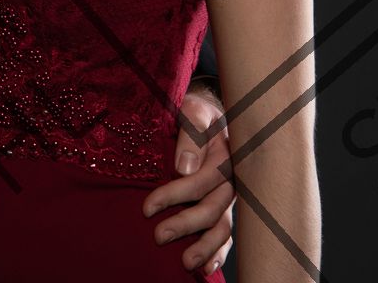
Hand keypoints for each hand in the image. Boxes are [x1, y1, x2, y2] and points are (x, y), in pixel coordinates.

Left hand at [142, 81, 233, 275]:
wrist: (211, 114)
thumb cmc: (199, 113)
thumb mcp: (194, 111)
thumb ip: (190, 134)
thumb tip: (183, 167)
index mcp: (226, 156)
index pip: (201, 181)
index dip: (174, 195)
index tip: (146, 208)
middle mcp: (231, 180)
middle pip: (212, 208)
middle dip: (185, 225)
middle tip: (158, 236)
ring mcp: (229, 196)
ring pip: (223, 226)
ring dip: (206, 247)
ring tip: (186, 263)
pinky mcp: (225, 206)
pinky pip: (227, 232)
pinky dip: (219, 252)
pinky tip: (206, 268)